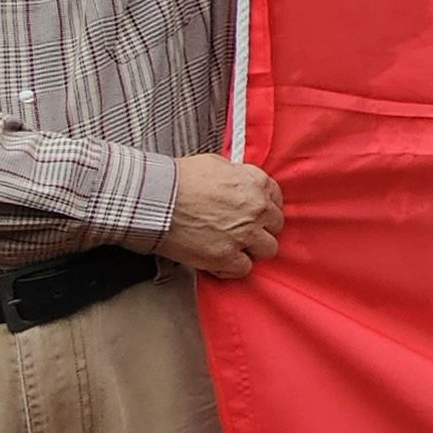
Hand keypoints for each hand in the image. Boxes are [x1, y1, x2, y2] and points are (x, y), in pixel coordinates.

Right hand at [158, 154, 284, 276]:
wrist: (156, 198)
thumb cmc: (179, 178)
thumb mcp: (216, 164)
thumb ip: (238, 176)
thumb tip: (240, 184)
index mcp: (257, 183)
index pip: (276, 200)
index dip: (265, 208)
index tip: (255, 213)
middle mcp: (257, 209)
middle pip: (275, 226)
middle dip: (261, 228)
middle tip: (242, 230)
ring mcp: (244, 235)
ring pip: (267, 250)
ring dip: (252, 248)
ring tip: (232, 246)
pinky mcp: (226, 257)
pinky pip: (243, 269)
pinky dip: (232, 266)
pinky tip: (219, 259)